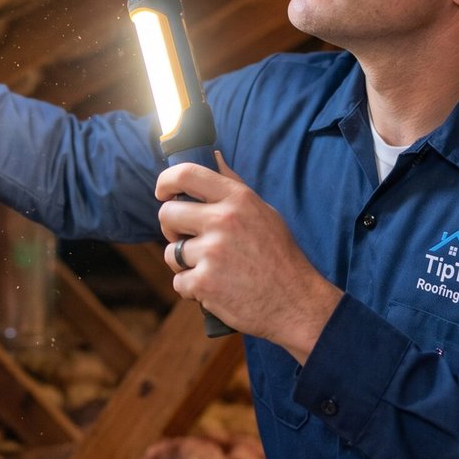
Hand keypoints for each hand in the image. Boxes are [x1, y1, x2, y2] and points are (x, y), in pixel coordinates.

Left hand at [156, 154, 341, 362]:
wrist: (295, 302)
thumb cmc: (279, 256)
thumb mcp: (264, 212)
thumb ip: (234, 186)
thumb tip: (212, 156)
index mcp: (238, 199)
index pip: (186, 174)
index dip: (165, 182)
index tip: (163, 193)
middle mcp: (223, 220)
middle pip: (167, 214)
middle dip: (172, 229)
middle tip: (187, 240)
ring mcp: (212, 252)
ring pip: (171, 252)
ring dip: (184, 264)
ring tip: (211, 269)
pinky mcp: (204, 283)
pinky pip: (178, 281)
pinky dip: (192, 289)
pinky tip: (215, 289)